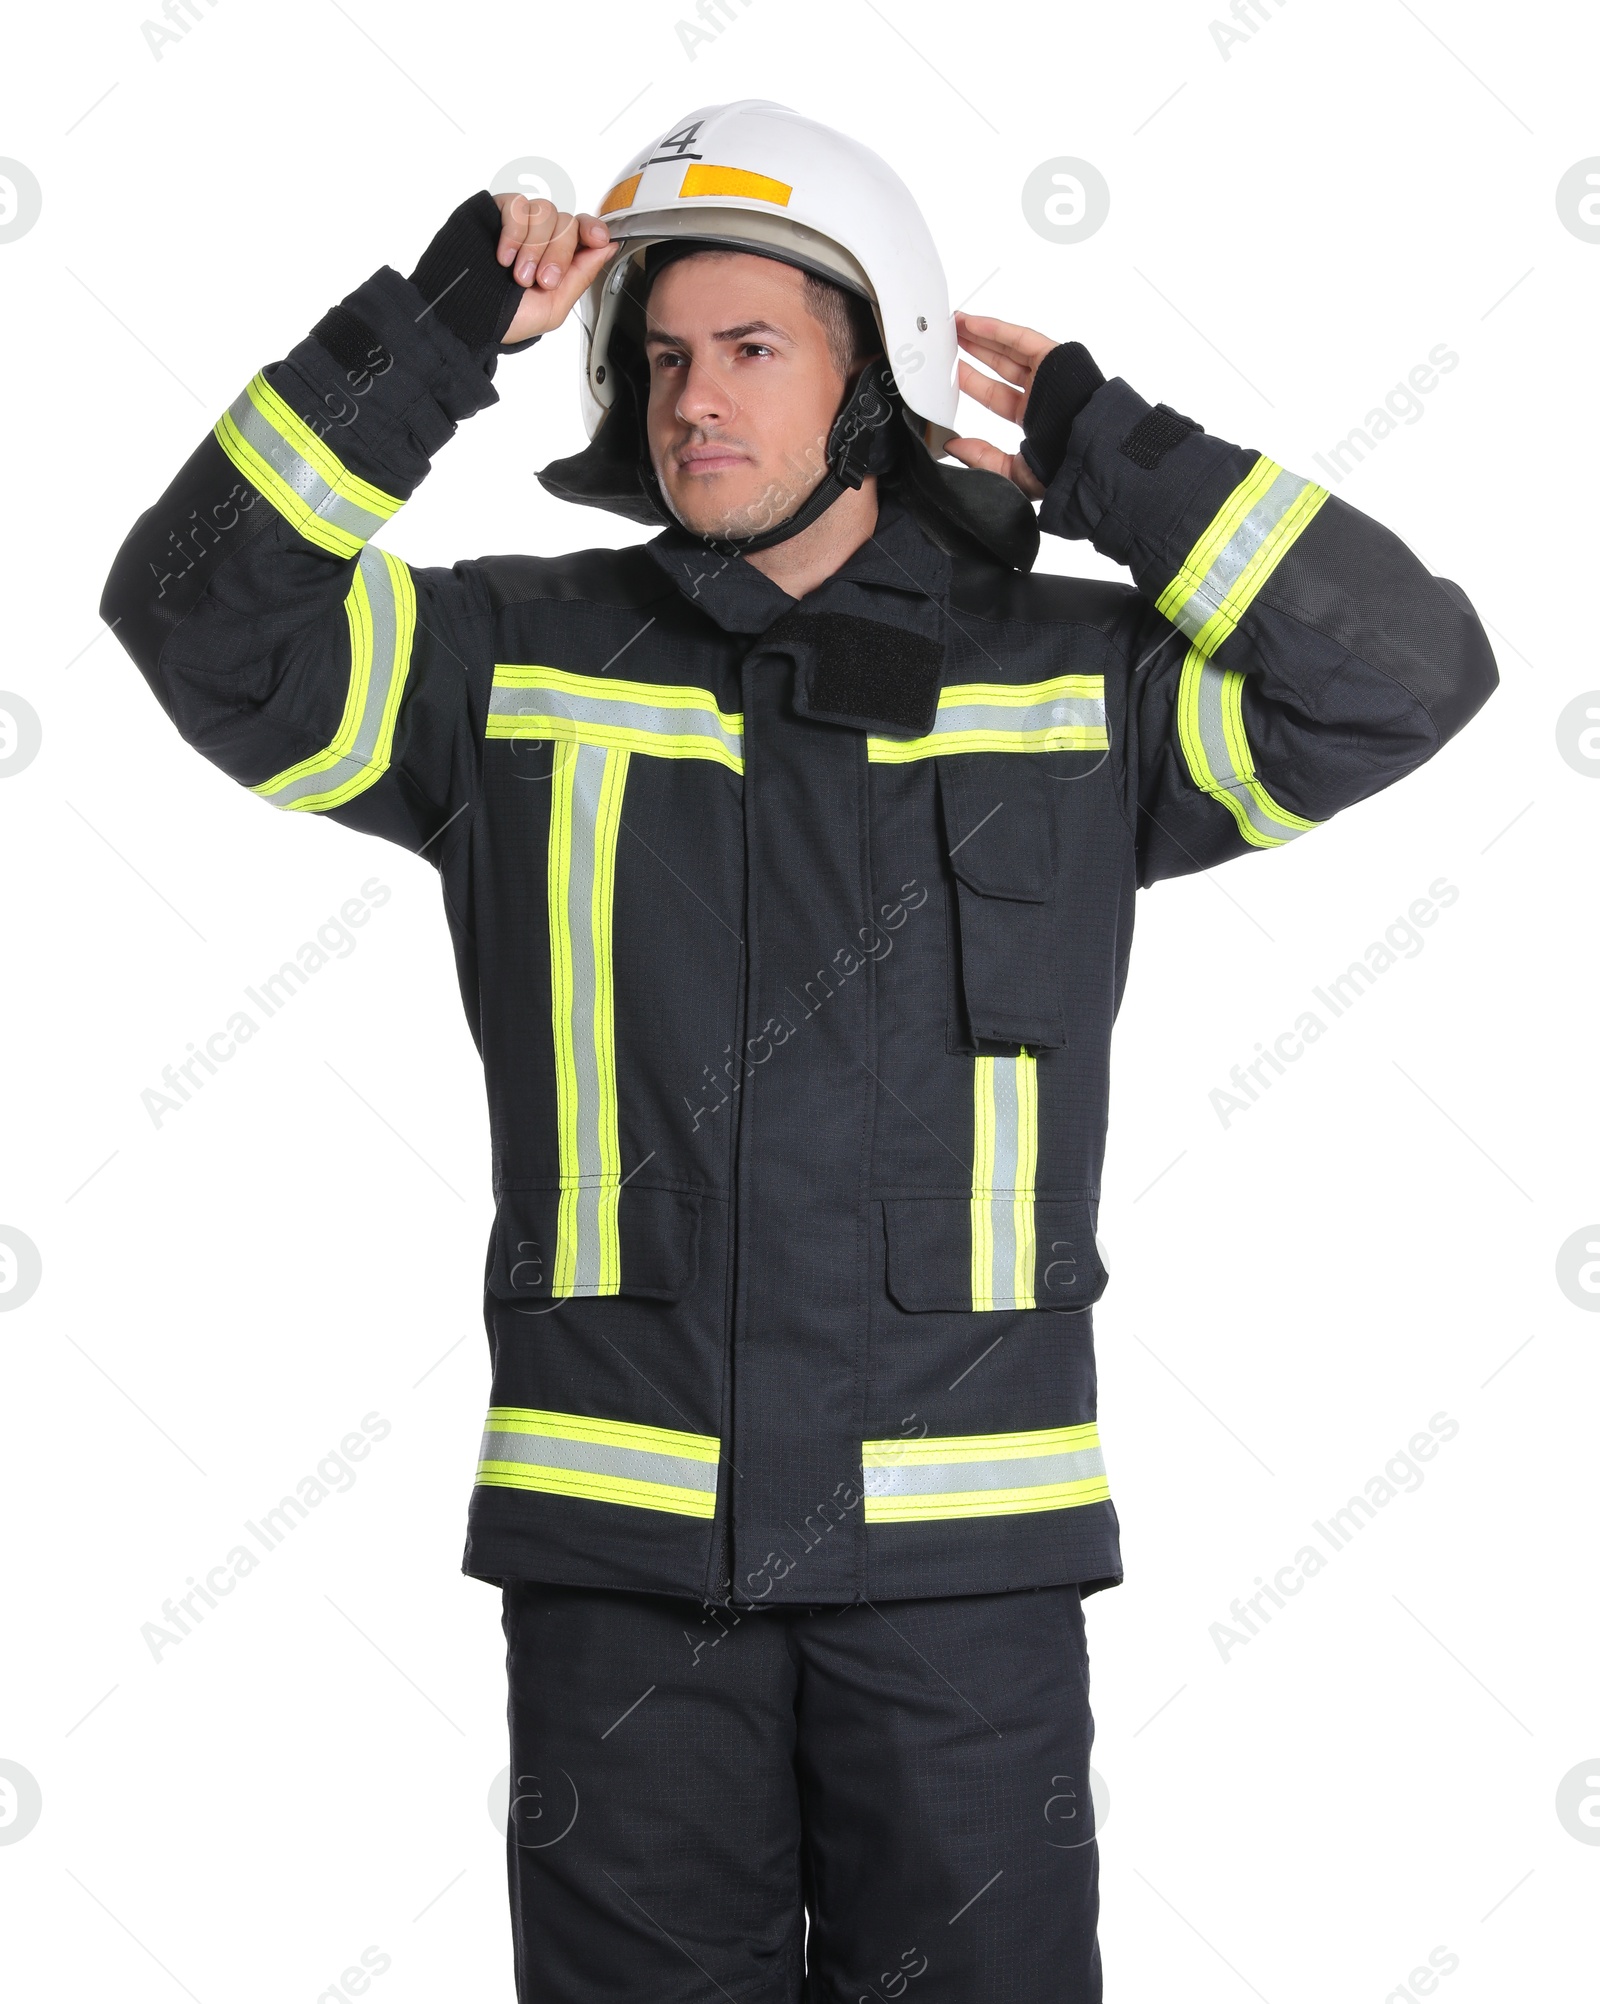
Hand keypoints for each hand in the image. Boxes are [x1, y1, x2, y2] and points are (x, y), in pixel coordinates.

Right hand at [494, 195, 618, 343]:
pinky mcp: (495, 212)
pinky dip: (514, 233)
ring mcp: (519, 224)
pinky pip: (517, 206)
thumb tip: (607, 248)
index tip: (597, 239)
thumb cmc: (504, 318)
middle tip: (542, 281)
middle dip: (558, 254)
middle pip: (566, 222)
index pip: (583, 229)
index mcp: (557, 261)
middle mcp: (541, 239)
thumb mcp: (553, 307)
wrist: (463, 317)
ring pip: (544, 211)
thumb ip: (581, 275)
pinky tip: (503, 257)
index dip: (593, 229)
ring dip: (535, 247)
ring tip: (518, 275)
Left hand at [943, 311, 1058, 499]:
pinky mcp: (1055, 358)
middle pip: (1000, 367)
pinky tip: (972, 324)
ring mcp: (1048, 375)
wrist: (1091, 456)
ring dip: (981, 336)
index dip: (972, 382)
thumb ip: (983, 459)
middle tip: (950, 342)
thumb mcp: (1014, 473)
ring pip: (1008, 349)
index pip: (996, 396)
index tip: (950, 373)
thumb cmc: (1064, 468)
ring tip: (956, 325)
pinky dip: (996, 330)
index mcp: (1033, 418)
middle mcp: (1040, 393)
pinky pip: (1021, 339)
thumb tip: (954, 446)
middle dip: (975, 353)